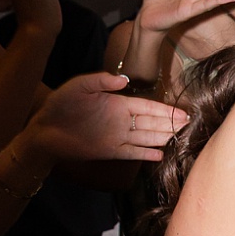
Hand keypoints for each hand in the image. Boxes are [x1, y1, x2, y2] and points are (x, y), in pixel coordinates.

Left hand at [28, 72, 187, 162]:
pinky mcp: (110, 151)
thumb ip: (101, 81)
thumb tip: (124, 80)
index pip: (147, 107)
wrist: (45, 130)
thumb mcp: (80, 86)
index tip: (182, 112)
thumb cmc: (60, 105)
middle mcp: (121, 120)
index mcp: (117, 103)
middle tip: (190, 124)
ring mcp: (117, 136)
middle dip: (170, 123)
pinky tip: (160, 155)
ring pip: (146, 138)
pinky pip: (132, 153)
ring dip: (163, 138)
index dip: (164, 110)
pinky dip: (146, 154)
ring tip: (181, 137)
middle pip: (151, 123)